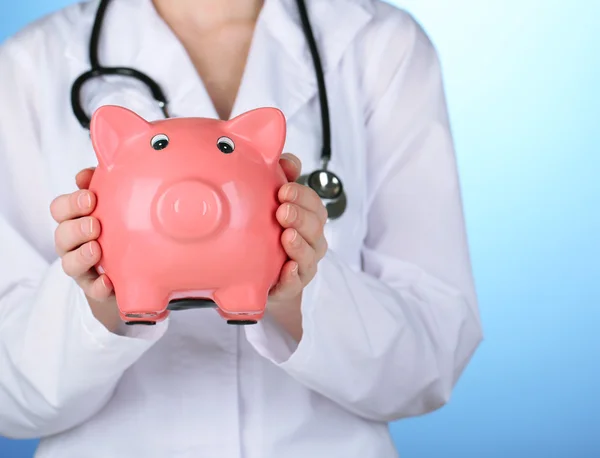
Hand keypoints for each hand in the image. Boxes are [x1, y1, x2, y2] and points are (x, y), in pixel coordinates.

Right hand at [50, 167, 119, 331]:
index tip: (90, 198)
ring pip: (70, 263)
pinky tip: (109, 280)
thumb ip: (102, 184)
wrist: (131, 266)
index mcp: (74, 219)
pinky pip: (92, 289)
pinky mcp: (95, 287)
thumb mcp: (112, 203)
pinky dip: (99, 285)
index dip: (71, 203)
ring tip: (96, 250)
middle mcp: (72, 243)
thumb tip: (87, 173)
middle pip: (61, 235)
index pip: (60, 209)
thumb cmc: (117, 226)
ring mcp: (82, 267)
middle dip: (76, 229)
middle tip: (95, 225)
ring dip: (82, 256)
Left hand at [267, 153, 328, 339]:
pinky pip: (295, 283)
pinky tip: (285, 269)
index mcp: (309, 218)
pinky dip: (292, 277)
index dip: (302, 195)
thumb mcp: (275, 202)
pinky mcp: (291, 286)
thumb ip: (283, 177)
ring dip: (299, 245)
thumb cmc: (271, 234)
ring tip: (286, 236)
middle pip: (315, 227)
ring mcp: (303, 264)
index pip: (313, 203)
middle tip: (282, 210)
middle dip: (301, 217)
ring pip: (309, 255)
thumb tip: (289, 160)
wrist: (264, 276)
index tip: (283, 190)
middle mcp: (311, 241)